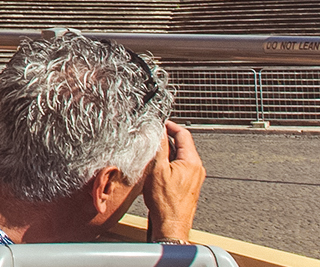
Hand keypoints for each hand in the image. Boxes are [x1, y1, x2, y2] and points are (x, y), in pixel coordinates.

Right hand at [145, 121, 204, 241]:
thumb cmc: (166, 203)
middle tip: (151, 138)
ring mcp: (193, 178)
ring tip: (151, 155)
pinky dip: (167, 163)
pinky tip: (155, 169)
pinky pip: (178, 167)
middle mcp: (196, 169)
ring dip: (165, 152)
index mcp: (192, 161)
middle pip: (181, 144)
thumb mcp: (157, 169)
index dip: (169, 125)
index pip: (183, 134)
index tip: (158, 123)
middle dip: (165, 139)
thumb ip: (159, 147)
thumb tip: (157, 130)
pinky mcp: (188, 185)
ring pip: (179, 156)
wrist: (171, 225)